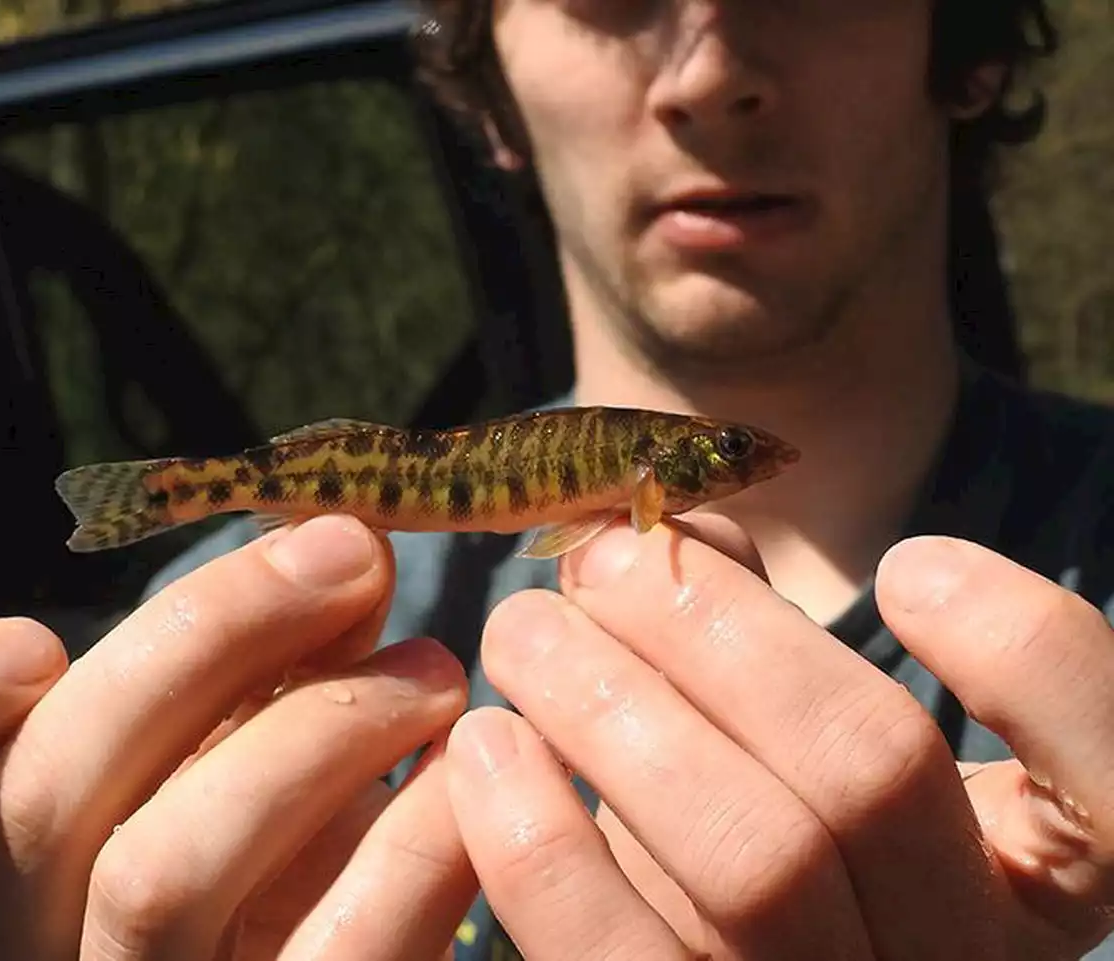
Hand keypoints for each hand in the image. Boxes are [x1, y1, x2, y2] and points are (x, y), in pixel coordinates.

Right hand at [0, 516, 473, 959]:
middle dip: (209, 634)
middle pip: (49, 792)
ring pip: (161, 875)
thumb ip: (242, 687)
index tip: (35, 635)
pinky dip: (404, 850)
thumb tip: (339, 549)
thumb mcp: (209, 783)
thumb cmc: (264, 889)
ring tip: (436, 667)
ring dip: (315, 727)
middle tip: (350, 549)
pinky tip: (460, 785)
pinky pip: (329, 958)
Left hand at [444, 519, 1113, 959]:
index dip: (1032, 654)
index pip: (1109, 785)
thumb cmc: (750, 821)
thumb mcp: (791, 743)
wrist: (694, 951)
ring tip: (523, 628)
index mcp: (1027, 885)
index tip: (908, 563)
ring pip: (754, 860)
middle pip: (870, 772)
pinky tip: (484, 750)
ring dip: (614, 707)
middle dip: (717, 632)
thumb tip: (675, 518)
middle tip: (605, 556)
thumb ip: (759, 630)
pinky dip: (542, 846)